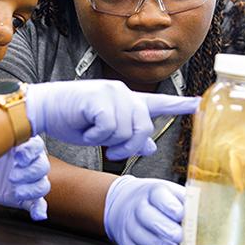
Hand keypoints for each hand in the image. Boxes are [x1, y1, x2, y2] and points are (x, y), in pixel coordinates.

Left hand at [0, 136, 50, 220]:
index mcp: (23, 146)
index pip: (37, 146)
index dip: (30, 151)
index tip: (18, 155)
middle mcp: (30, 162)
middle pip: (43, 166)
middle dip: (29, 172)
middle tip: (12, 176)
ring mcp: (29, 180)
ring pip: (43, 184)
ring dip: (32, 189)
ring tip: (16, 191)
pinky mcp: (25, 197)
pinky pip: (38, 203)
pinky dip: (40, 209)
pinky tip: (38, 214)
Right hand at [26, 79, 199, 159]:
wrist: (45, 109)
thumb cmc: (73, 120)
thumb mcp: (104, 134)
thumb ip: (128, 136)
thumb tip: (151, 145)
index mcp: (128, 101)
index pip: (159, 102)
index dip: (180, 105)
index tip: (199, 103)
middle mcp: (124, 93)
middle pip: (144, 128)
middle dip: (128, 146)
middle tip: (110, 151)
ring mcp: (113, 92)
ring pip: (126, 130)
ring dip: (108, 141)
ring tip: (92, 134)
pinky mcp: (100, 96)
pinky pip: (109, 127)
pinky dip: (96, 135)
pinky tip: (85, 127)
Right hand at [103, 175, 184, 244]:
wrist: (126, 201)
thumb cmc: (155, 199)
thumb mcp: (170, 192)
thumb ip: (184, 202)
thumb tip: (202, 215)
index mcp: (153, 191)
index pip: (160, 197)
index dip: (173, 208)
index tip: (183, 216)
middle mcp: (138, 206)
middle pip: (150, 218)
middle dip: (169, 230)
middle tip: (182, 237)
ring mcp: (130, 224)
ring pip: (144, 237)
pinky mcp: (127, 241)